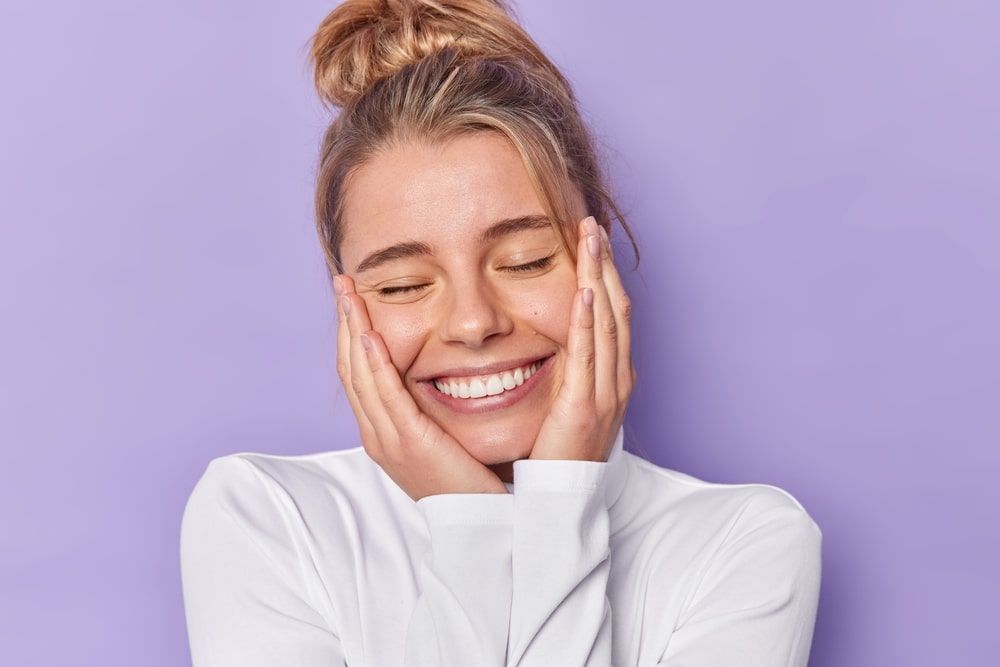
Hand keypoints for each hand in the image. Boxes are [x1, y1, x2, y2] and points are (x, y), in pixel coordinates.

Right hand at [333, 274, 508, 500]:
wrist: (481, 522)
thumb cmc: (472, 479)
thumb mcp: (442, 435)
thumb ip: (432, 406)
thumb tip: (436, 373)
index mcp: (383, 430)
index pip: (358, 371)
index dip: (353, 332)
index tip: (354, 297)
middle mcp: (376, 433)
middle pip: (350, 367)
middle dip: (345, 322)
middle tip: (343, 283)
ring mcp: (386, 439)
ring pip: (359, 375)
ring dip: (353, 330)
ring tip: (349, 294)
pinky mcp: (406, 443)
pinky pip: (384, 395)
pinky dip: (374, 363)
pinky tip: (370, 335)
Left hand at [530, 216, 635, 462]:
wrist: (563, 502)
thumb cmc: (558, 456)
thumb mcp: (565, 406)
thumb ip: (564, 375)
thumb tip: (550, 347)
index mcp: (611, 377)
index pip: (612, 315)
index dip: (604, 275)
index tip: (590, 242)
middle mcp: (616, 379)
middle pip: (616, 308)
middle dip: (606, 264)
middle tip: (592, 225)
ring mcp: (606, 392)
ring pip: (608, 322)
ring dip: (600, 277)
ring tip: (591, 238)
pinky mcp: (586, 406)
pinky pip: (590, 354)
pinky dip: (590, 320)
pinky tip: (587, 289)